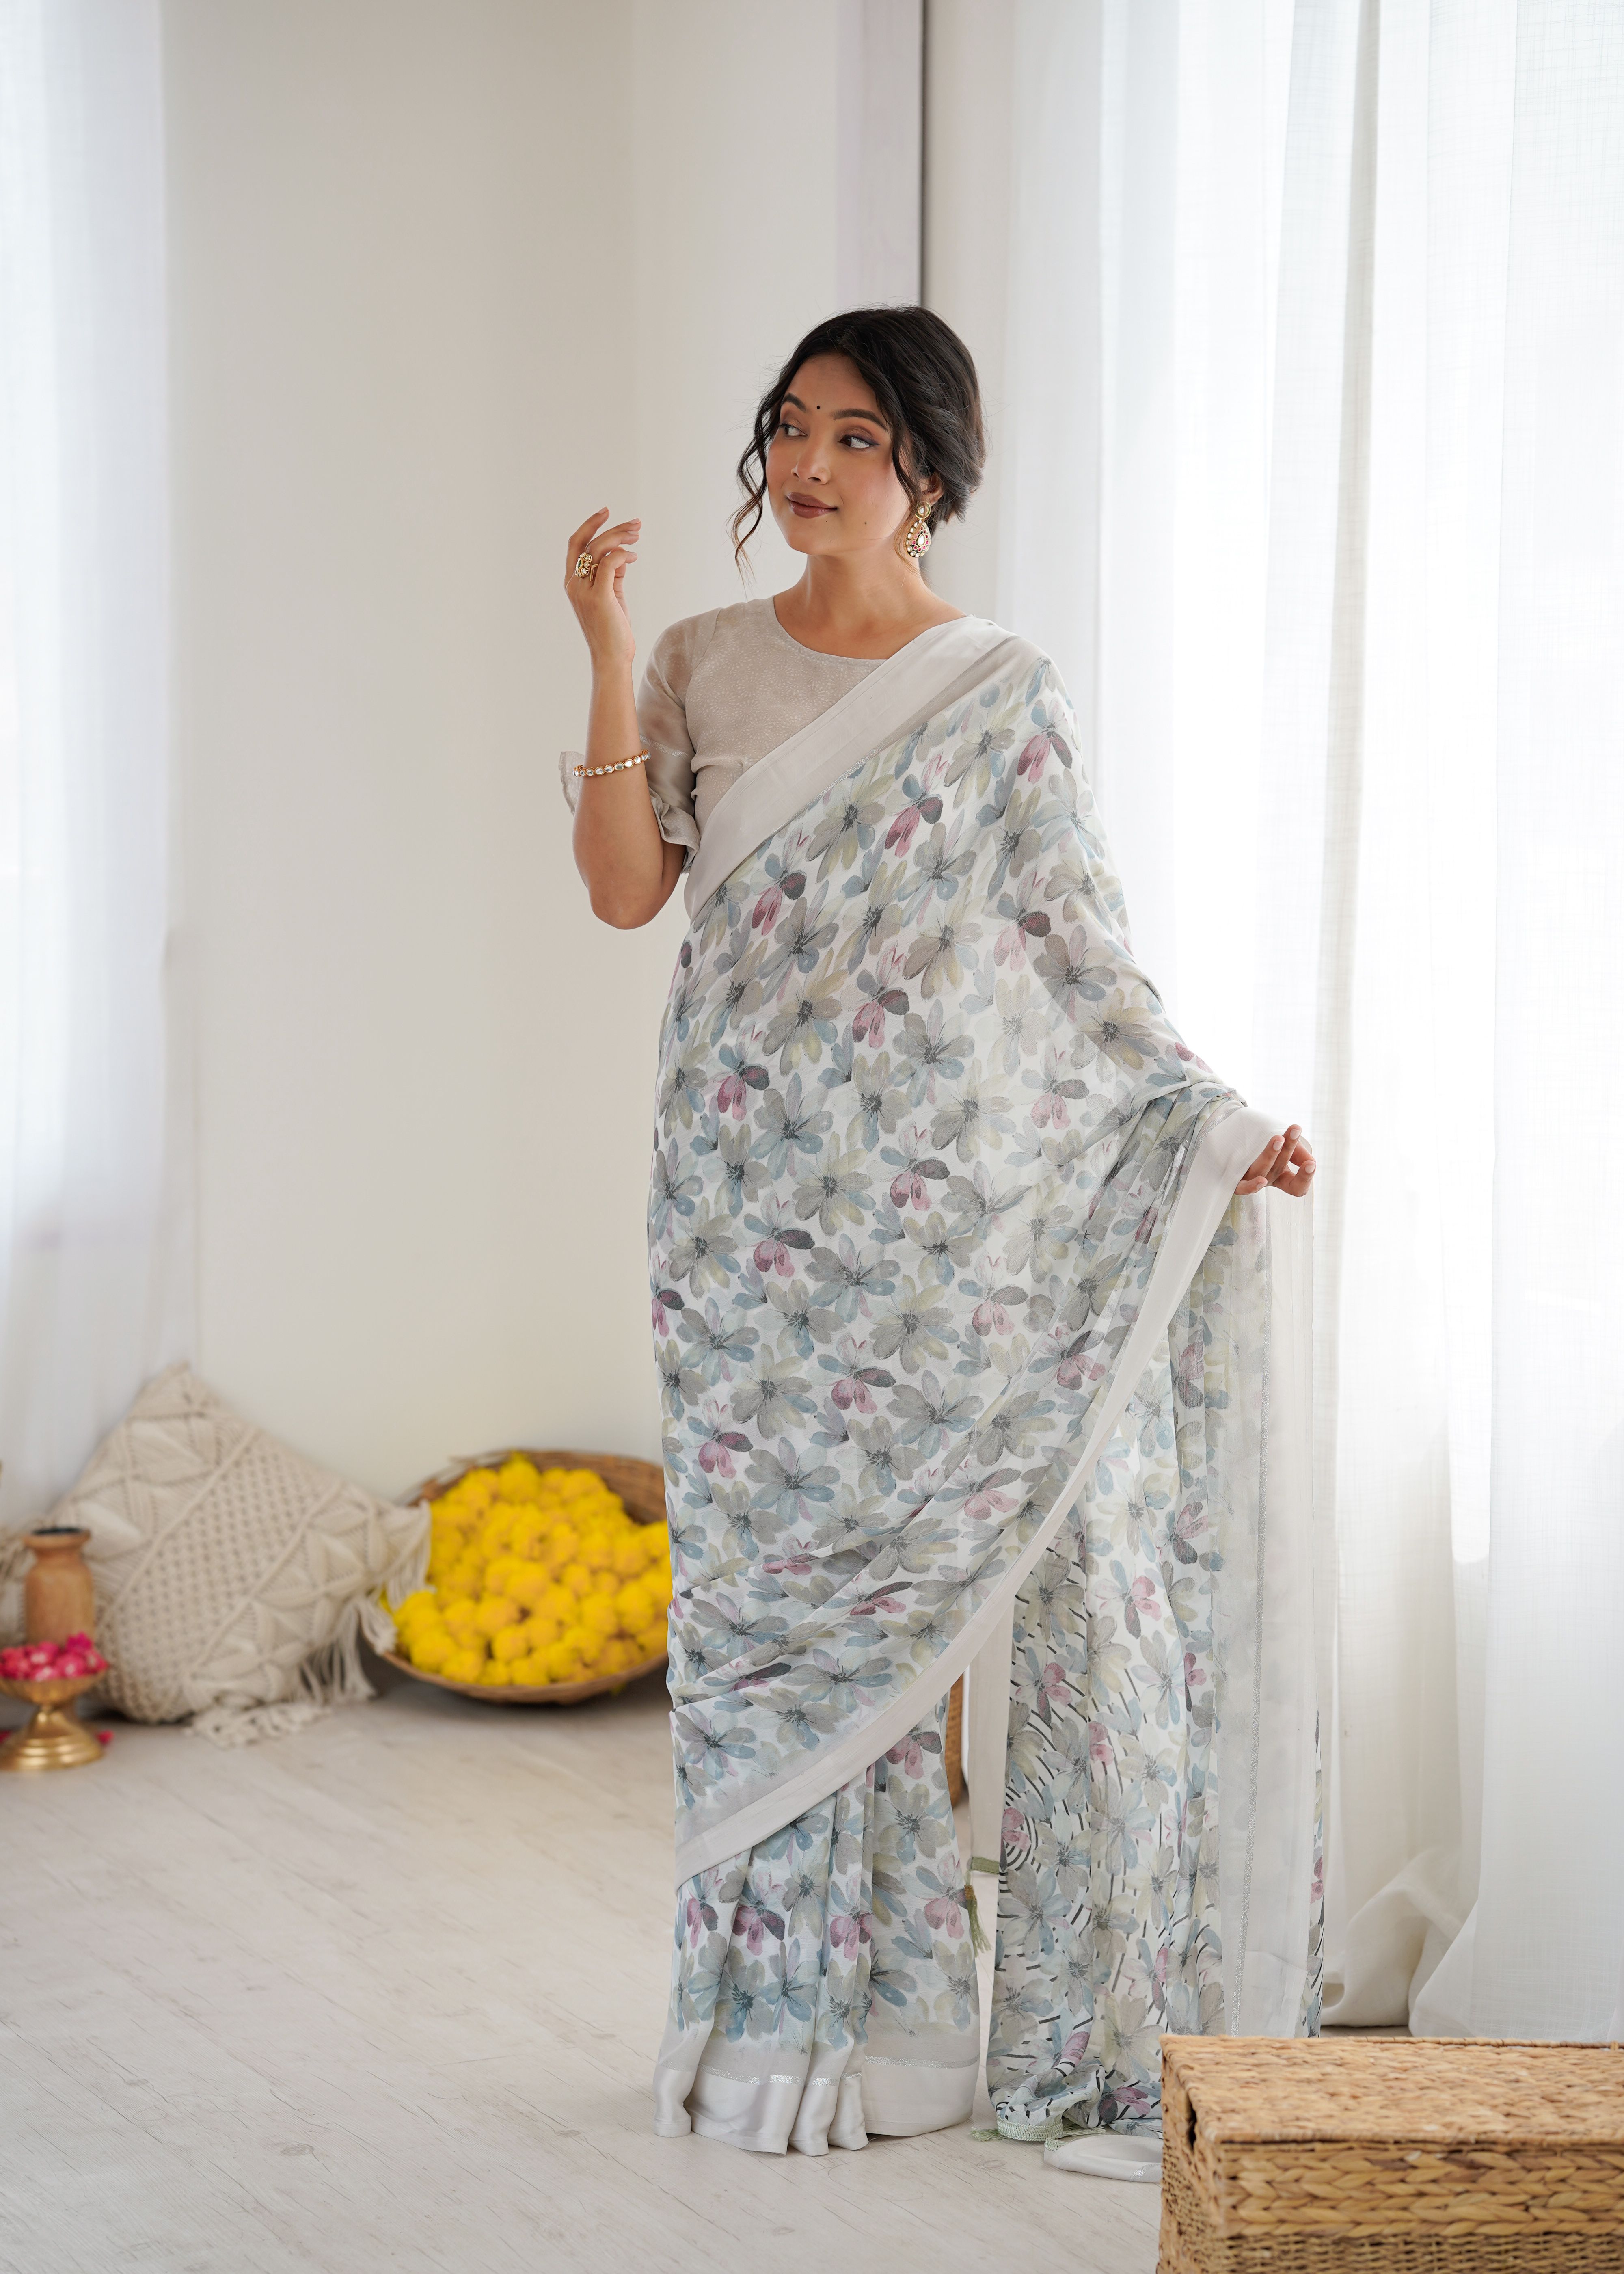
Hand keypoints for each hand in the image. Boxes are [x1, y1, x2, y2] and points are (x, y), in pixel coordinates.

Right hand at [564, 508, 639, 668]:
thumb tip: (623, 555)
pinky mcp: (599, 597)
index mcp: (573, 583)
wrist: (611, 658)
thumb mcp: (612, 596)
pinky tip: (634, 557)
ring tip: (638, 534)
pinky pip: (610, 563)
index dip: (589, 525)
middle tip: (636, 524)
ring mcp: (584, 591)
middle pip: (588, 542)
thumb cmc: (613, 630)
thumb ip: (613, 575)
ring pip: (599, 549)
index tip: (607, 512)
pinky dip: (623, 555)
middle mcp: (574, 584)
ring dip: (621, 537)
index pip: (576, 544)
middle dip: (612, 527)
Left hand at [1236, 1123, 1314, 1196]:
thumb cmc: (1260, 1143)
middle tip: (1296, 1131)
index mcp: (1281, 1175)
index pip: (1297, 1186)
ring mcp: (1251, 1179)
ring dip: (1271, 1155)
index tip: (1311, 1163)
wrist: (1232, 1137)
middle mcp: (1267, 1179)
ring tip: (1278, 1138)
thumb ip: (1297, 1152)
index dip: (1305, 1178)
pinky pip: (1242, 1188)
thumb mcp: (1282, 1145)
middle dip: (1289, 1149)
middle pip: (1279, 1169)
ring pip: (1262, 1172)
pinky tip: (1261, 1181)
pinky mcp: (1235, 1180)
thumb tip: (1310, 1162)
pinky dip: (1252, 1186)